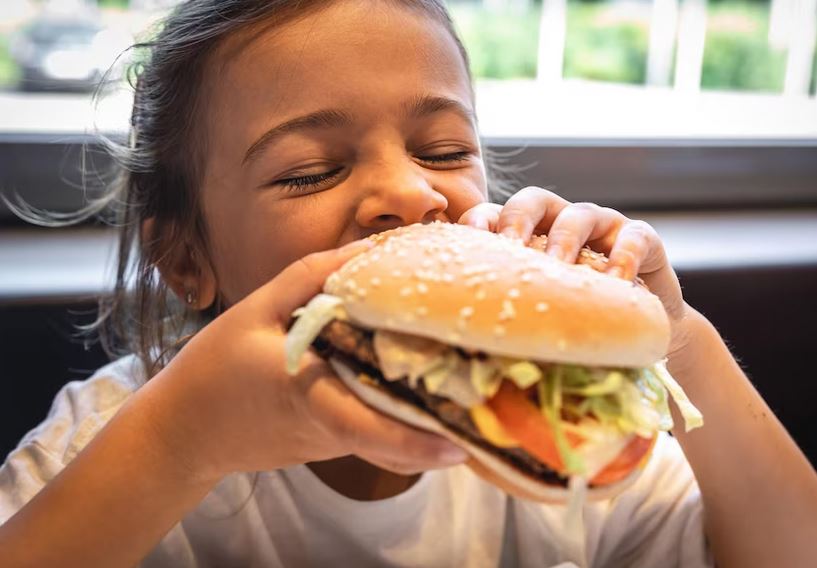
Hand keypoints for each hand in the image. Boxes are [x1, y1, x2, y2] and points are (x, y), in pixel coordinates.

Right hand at [146, 239, 466, 482]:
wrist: (186, 431)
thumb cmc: (215, 369)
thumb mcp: (256, 309)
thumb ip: (311, 277)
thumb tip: (372, 249)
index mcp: (307, 394)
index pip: (364, 426)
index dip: (412, 441)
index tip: (457, 445)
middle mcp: (330, 425)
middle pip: (398, 433)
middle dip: (447, 425)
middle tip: (501, 406)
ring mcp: (334, 439)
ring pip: (394, 431)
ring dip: (434, 417)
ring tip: (485, 388)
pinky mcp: (334, 440)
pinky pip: (378, 424)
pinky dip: (407, 409)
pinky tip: (434, 378)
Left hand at [458, 187, 691, 357]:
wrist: (639, 330)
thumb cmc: (578, 321)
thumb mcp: (540, 313)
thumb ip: (512, 310)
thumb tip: (466, 342)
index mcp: (526, 235)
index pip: (495, 214)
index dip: (479, 221)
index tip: (467, 239)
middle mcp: (559, 222)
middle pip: (532, 201)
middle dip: (518, 220)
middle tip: (511, 248)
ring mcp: (601, 226)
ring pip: (579, 214)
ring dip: (566, 239)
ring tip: (560, 267)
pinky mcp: (641, 238)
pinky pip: (634, 236)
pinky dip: (624, 256)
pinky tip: (617, 283)